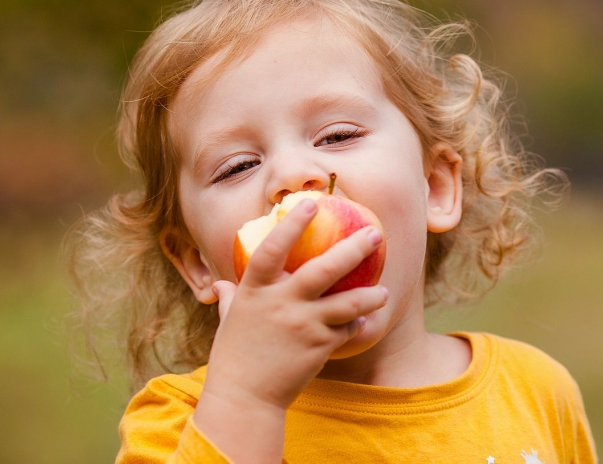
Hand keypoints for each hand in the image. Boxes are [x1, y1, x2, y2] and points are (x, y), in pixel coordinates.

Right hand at [201, 198, 388, 412]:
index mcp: (255, 291)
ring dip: (371, 295)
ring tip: (382, 292)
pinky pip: (347, 330)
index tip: (310, 203)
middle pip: (324, 268)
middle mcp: (281, 304)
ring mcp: (303, 325)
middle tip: (375, 233)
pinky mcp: (320, 347)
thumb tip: (219, 286)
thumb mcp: (228, 322)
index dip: (292, 224)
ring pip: (348, 303)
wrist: (245, 398)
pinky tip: (365, 323)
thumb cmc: (233, 357)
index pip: (273, 248)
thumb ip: (229, 299)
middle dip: (353, 247)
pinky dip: (358, 326)